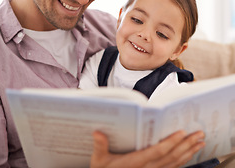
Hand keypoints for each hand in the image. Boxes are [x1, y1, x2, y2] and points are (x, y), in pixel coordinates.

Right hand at [90, 130, 204, 167]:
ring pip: (175, 162)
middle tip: (198, 134)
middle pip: (171, 156)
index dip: (171, 142)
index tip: (181, 133)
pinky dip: (183, 160)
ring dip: (188, 151)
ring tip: (199, 142)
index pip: (158, 152)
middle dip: (186, 144)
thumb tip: (98, 132)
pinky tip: (189, 154)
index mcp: (136, 163)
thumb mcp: (99, 161)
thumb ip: (100, 146)